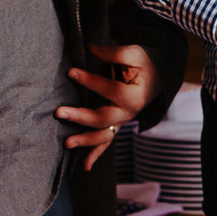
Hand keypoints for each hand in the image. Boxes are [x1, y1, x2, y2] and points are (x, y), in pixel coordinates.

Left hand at [56, 44, 161, 168]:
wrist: (157, 78)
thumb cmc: (145, 64)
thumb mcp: (134, 53)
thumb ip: (114, 53)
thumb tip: (91, 49)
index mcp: (134, 96)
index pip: (110, 89)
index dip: (90, 81)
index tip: (71, 72)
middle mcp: (129, 114)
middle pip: (104, 118)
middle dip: (80, 117)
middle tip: (59, 112)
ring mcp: (122, 122)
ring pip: (103, 136)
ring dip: (85, 141)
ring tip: (67, 143)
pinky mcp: (116, 125)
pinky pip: (106, 142)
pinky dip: (96, 155)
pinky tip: (85, 166)